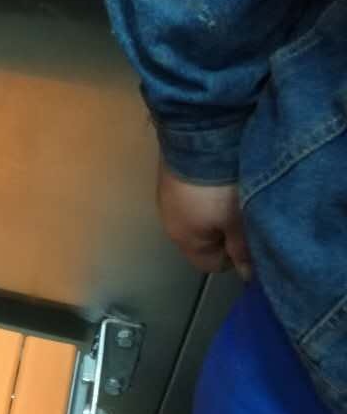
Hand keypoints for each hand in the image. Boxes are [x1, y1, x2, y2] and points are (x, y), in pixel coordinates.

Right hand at [157, 161, 252, 280]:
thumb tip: (246, 275)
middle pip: (201, 241)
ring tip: (229, 194)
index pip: (211, 265)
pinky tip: (216, 179)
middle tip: (241, 215)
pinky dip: (203, 194)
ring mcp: (166, 197)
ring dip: (211, 212)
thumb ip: (242, 249)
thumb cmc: (221, 188)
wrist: (198, 137)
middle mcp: (169, 223)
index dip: (233, 256)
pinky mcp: (169, 176)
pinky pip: (189, 197)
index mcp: (186, 239)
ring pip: (195, 217)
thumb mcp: (238, 220)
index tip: (247, 238)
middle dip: (222, 233)